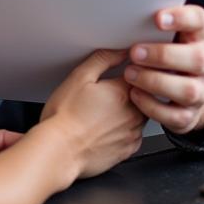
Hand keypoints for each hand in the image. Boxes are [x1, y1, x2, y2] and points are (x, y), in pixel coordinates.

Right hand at [40, 48, 145, 179]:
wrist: (60, 151)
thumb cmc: (65, 117)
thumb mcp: (79, 77)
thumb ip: (104, 59)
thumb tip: (122, 51)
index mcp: (123, 92)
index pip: (140, 74)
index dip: (130, 72)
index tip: (118, 75)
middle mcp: (134, 114)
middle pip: (143, 95)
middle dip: (130, 91)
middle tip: (107, 95)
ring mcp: (132, 134)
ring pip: (141, 115)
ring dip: (129, 111)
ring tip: (104, 112)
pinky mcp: (128, 151)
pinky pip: (135, 135)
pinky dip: (125, 130)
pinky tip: (106, 128)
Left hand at [124, 5, 203, 135]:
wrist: (186, 90)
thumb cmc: (168, 53)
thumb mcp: (167, 35)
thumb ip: (155, 25)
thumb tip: (129, 12)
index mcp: (199, 35)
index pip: (198, 20)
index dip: (181, 18)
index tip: (158, 18)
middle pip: (197, 59)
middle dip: (163, 55)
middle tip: (135, 52)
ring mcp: (201, 91)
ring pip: (188, 90)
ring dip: (155, 81)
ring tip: (131, 74)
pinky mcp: (190, 115)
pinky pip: (176, 116)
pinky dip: (152, 106)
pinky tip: (135, 94)